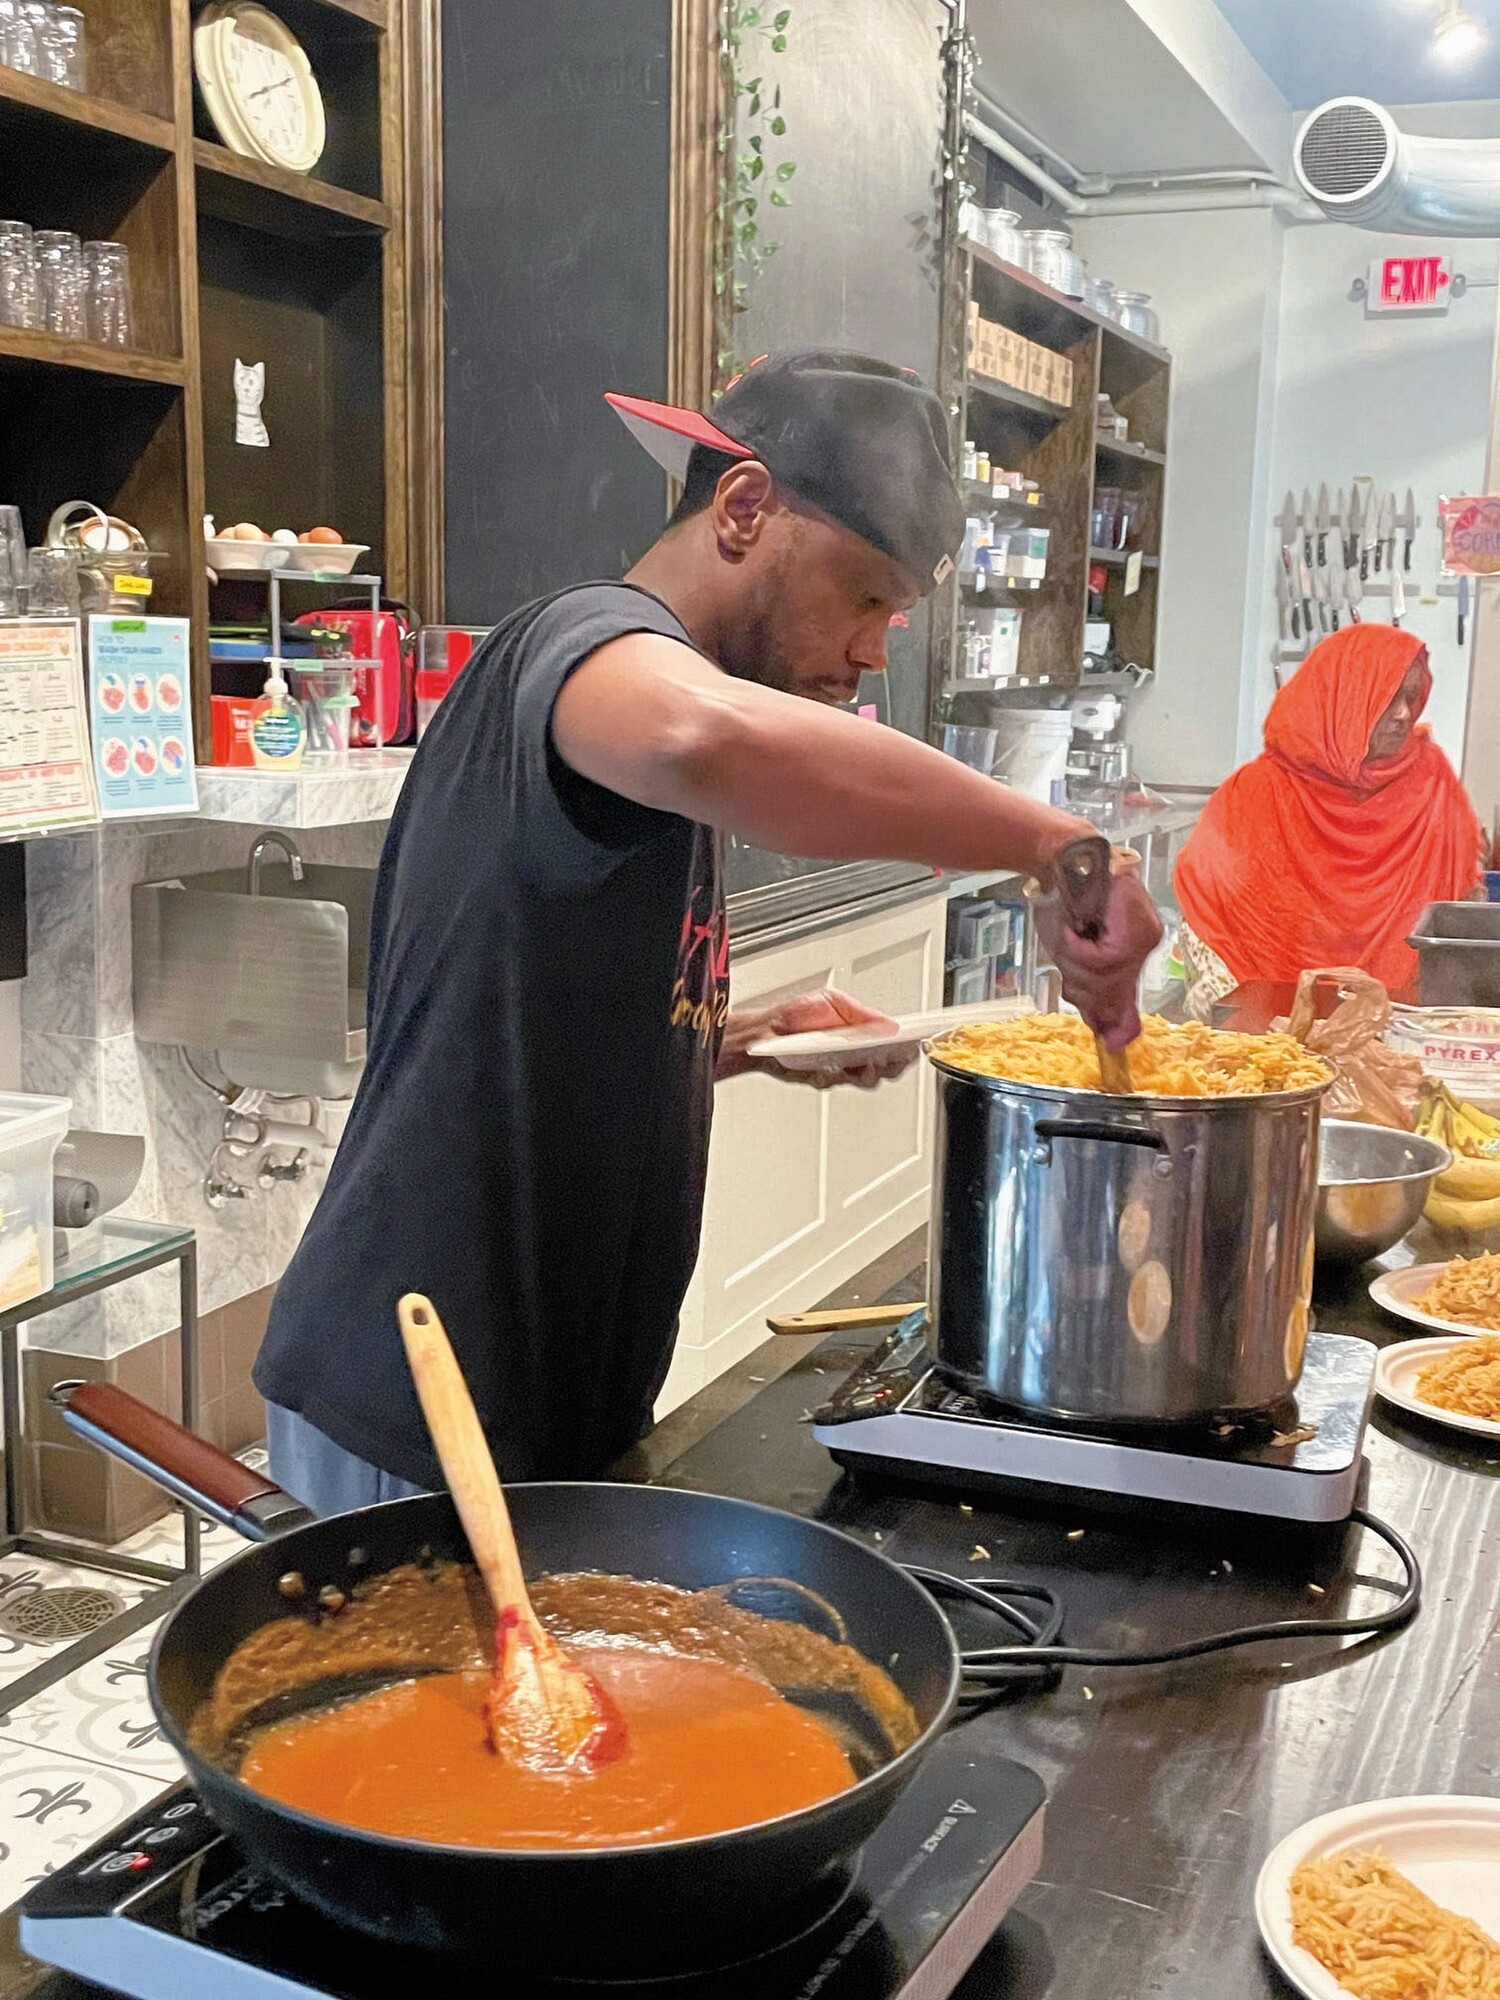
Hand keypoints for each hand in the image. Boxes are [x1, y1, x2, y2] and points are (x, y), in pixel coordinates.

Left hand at [718, 988, 913, 1089]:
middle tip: (896, 1055)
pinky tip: (839, 1064)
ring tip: (869, 1059)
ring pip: (866, 1078)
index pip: (891, 1041)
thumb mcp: (831, 1001)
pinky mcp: (823, 1078)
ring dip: (869, 1070)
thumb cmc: (795, 1015)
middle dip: (894, 1062)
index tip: (915, 1041)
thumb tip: (888, 1023)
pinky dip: (840, 1073)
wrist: (764, 1033)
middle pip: (886, 1066)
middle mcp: (853, 1053)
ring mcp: (840, 1068)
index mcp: (859, 1032)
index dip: (906, 1045)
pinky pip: (837, 1081)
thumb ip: (861, 1014)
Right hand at [1030, 862, 1162, 1050]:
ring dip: (1074, 961)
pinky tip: (1075, 928)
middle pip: (1112, 990)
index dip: (1113, 1017)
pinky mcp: (1136, 926)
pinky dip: (1078, 947)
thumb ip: (1093, 992)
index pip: (1124, 994)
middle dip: (1080, 982)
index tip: (1112, 1043)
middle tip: (1067, 952)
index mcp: (1136, 946)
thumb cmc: (1063, 898)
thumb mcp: (1073, 952)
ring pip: (1106, 976)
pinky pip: (1103, 958)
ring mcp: (1145, 932)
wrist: (1060, 857)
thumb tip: (1113, 1039)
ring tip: (1068, 934)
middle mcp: (1147, 939)